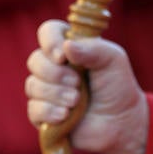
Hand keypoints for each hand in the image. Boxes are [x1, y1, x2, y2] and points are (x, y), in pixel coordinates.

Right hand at [25, 20, 148, 153]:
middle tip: (77, 83)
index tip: (63, 57)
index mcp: (70, 47)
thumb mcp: (113, 60)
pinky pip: (33, 109)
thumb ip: (93, 49)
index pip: (48, 32)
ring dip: (55, 93)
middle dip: (55, 73)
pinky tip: (65, 115)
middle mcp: (55, 66)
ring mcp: (48, 90)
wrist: (120, 122)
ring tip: (76, 101)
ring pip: (32, 85)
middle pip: (35, 60)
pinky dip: (49, 111)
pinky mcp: (43, 114)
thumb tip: (67, 46)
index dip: (50, 41)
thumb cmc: (118, 85)